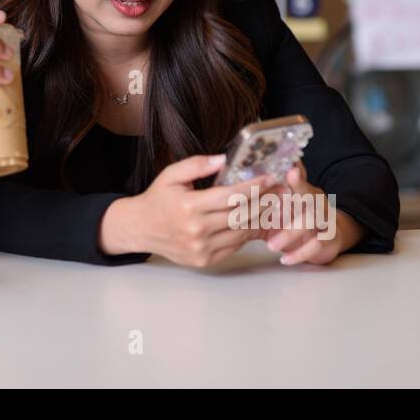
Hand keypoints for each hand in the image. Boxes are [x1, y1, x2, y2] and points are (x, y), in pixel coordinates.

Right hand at [100, 154, 286, 267]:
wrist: (140, 229)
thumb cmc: (158, 199)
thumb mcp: (171, 175)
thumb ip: (196, 165)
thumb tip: (223, 159)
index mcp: (189, 206)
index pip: (230, 196)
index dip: (253, 187)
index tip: (269, 177)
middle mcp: (196, 230)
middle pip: (241, 215)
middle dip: (263, 201)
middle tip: (278, 190)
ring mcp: (201, 248)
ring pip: (241, 233)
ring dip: (259, 219)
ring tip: (270, 205)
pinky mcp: (205, 260)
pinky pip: (234, 246)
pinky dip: (246, 234)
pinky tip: (253, 221)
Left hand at [259, 160, 365, 264]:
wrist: (332, 234)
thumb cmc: (303, 214)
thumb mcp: (293, 199)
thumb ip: (282, 185)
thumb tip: (275, 165)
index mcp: (307, 192)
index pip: (302, 182)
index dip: (297, 178)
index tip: (290, 172)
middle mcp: (319, 203)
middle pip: (308, 202)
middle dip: (288, 206)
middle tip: (270, 217)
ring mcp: (326, 221)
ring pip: (311, 224)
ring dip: (289, 235)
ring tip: (271, 245)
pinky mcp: (330, 240)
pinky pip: (317, 246)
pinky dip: (300, 253)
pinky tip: (285, 258)